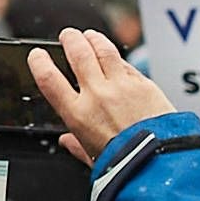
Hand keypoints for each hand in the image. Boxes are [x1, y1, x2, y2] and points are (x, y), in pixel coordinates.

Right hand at [31, 29, 167, 164]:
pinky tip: (116, 57)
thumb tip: (67, 142)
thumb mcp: (93, 158)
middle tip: (68, 35)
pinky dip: (118, 57)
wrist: (161, 165)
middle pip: (78, 53)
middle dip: (70, 39)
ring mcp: (122, 86)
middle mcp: (97, 95)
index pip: (49, 78)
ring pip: (104, 50)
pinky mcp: (144, 85)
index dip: (39, 62)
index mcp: (77, 114)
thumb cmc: (127, 165)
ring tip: (90, 36)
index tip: (38, 55)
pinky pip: (127, 64)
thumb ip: (77, 146)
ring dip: (94, 39)